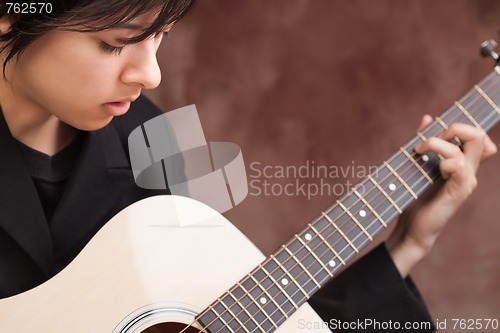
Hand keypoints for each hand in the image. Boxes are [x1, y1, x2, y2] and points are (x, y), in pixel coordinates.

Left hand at [386, 115, 496, 276]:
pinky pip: (460, 165)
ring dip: (439, 142)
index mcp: (461, 164)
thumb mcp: (416, 165)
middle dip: (455, 127)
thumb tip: (428, 117)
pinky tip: (431, 169)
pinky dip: (443, 160)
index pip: (478, 137)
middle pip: (480, 135)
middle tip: (429, 140)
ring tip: (419, 151)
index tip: (436, 131)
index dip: (462, 125)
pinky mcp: (459, 192)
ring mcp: (466, 181)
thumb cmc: (413, 199)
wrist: (410, 229)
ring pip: (473, 144)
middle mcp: (468, 171)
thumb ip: (425, 142)